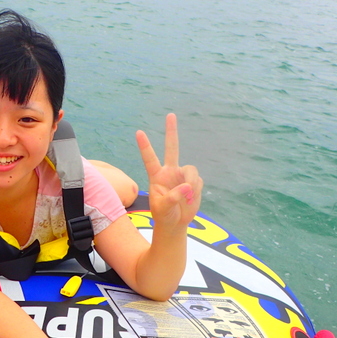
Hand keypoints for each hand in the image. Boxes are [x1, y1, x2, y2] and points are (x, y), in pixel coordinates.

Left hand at [136, 113, 202, 230]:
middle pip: (172, 148)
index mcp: (156, 176)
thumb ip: (172, 197)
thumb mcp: (162, 208)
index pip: (149, 159)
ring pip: (192, 171)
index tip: (138, 132)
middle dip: (171, 131)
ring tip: (188, 198)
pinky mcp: (194, 181)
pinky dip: (196, 192)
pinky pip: (198, 183)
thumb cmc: (163, 215)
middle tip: (170, 115)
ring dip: (192, 184)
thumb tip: (187, 186)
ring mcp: (182, 175)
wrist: (175, 222)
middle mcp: (169, 171)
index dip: (145, 146)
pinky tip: (190, 200)